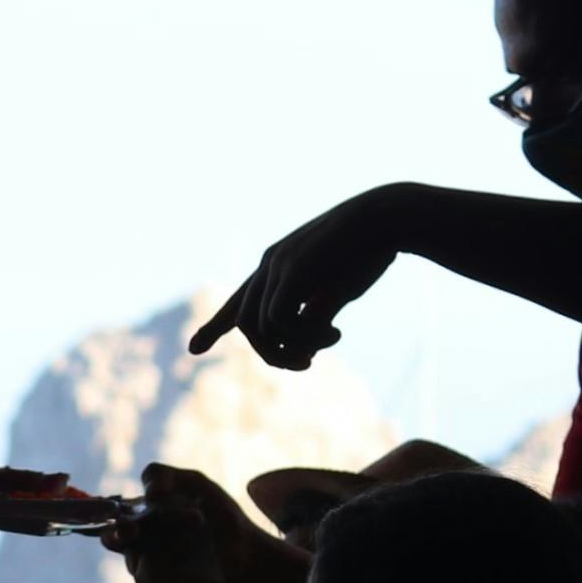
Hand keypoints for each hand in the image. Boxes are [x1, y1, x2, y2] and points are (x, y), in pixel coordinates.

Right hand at [100, 465, 306, 582]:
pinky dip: (168, 563)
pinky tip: (189, 559)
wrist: (244, 552)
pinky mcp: (149, 582)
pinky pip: (144, 573)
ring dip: (163, 540)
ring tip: (195, 531)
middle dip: (118, 530)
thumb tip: (148, 492)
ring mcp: (140, 559)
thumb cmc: (220, 516)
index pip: (113, 506)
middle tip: (132, 530)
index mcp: (140, 511)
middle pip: (110, 532)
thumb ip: (167, 475)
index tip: (149, 498)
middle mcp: (136, 536)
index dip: (114, 504)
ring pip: (131, 551)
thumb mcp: (196, 484)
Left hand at [188, 186, 410, 370]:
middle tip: (306, 364)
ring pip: (261, 328)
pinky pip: (278, 321)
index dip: (216, 325)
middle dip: (271, 354)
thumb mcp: (337, 291)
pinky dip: (305, 337)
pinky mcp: (290, 270)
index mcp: (278, 267)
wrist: (387, 218)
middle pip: (246, 323)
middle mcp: (269, 265)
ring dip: (291, 349)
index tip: (193, 349)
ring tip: (329, 344)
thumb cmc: (368, 251)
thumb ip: (315, 318)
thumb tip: (304, 352)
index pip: (239, 301)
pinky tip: (335, 333)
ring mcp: (277, 265)